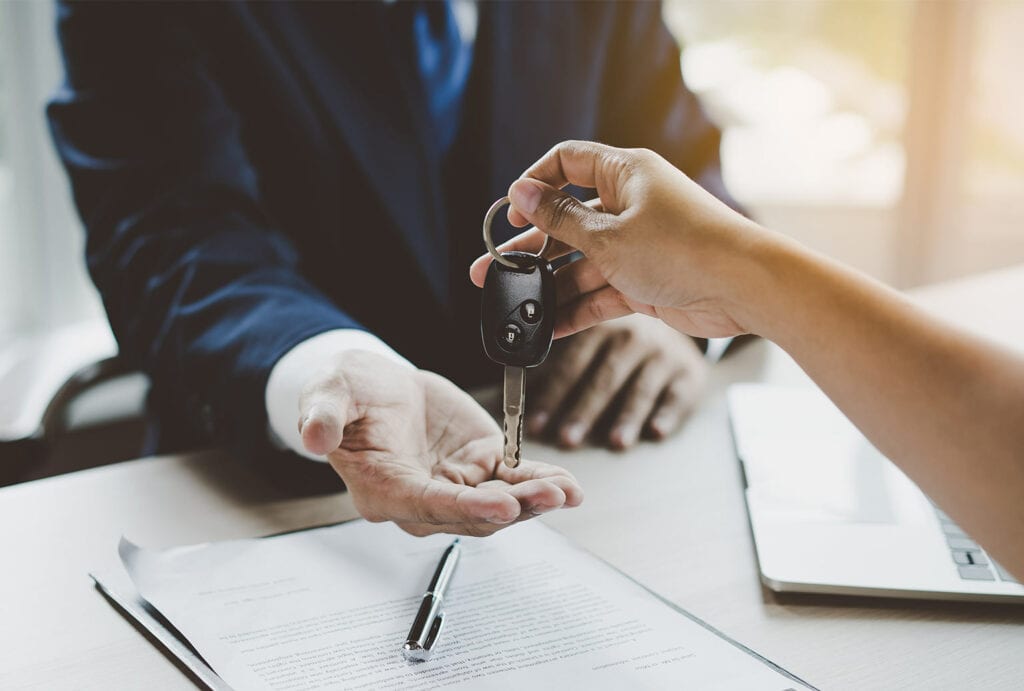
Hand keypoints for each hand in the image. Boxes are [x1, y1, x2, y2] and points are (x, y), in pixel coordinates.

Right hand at [297, 350, 582, 536]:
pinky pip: (513, 481)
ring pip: (499, 504)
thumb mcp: (328, 394)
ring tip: (566, 491)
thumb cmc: (348, 394)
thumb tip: (313, 436)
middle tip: (548, 495)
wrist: (374, 386)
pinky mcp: (480, 467)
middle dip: (513, 508)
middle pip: (471, 514)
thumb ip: (323, 416)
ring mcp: (455, 486)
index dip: (465, 507)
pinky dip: (540, 483)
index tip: (500, 504)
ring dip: (534, 501)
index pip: (426, 506)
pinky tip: (568, 486)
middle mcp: (422, 500)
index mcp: (383, 490)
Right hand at [469, 141, 769, 339]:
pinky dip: (576, 308)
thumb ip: (560, 219)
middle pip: (566, 221)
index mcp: (625, 175)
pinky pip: (599, 292)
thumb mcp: (608, 234)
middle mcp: (629, 206)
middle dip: (529, 248)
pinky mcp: (644, 282)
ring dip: (549, 285)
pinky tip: (548, 327)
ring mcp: (636, 246)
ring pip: (580, 263)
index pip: (568, 163)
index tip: (511, 214)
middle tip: (490, 270)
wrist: (744, 288)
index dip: (535, 185)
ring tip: (514, 306)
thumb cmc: (684, 248)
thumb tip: (521, 192)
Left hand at [527, 314, 706, 448]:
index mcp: (600, 327)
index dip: (552, 395)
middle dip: (583, 411)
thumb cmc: (625, 336)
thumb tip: (514, 375)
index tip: (535, 424)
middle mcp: (633, 337)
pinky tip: (656, 432)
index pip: (571, 364)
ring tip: (615, 442)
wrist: (682, 320)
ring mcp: (663, 355)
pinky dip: (668, 414)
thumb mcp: (596, 331)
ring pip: (640, 388)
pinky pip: (677, 395)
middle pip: (603, 379)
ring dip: (627, 416)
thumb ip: (563, 352)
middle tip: (567, 439)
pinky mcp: (690, 372)